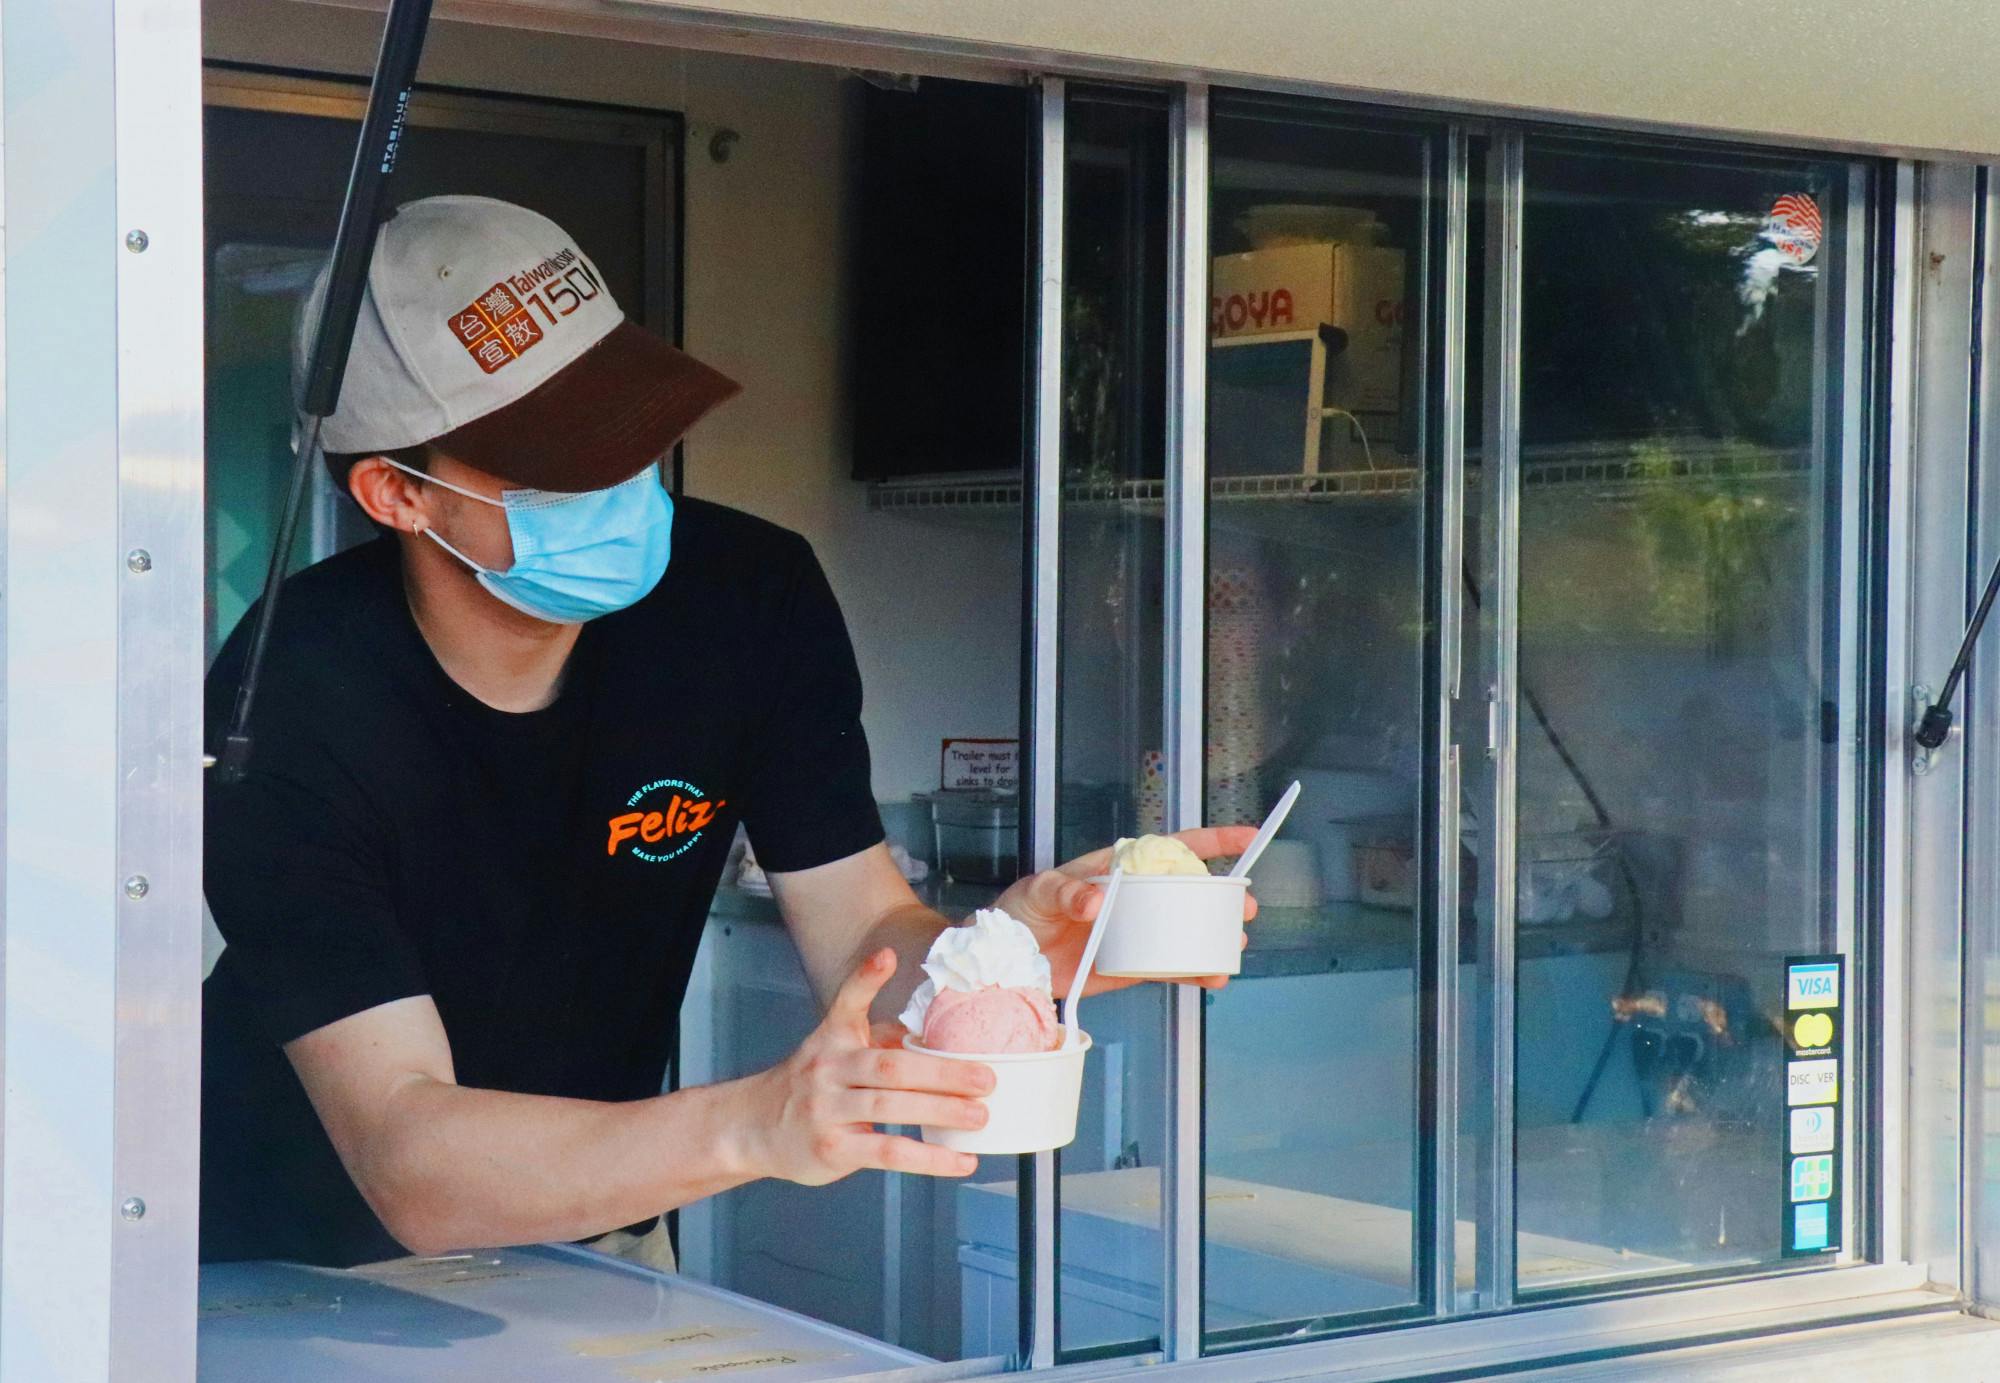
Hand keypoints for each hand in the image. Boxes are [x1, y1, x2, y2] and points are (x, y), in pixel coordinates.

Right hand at [741, 948, 992, 1185]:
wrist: (754, 1127)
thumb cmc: (809, 1086)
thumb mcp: (833, 1049)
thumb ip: (877, 1038)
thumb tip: (935, 1033)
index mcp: (833, 1039)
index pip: (847, 1003)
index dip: (866, 979)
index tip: (886, 957)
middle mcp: (828, 1070)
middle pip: (889, 1066)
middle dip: (942, 1072)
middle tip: (986, 1077)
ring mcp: (829, 1111)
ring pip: (891, 1109)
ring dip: (941, 1111)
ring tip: (980, 1115)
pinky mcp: (834, 1149)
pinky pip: (888, 1153)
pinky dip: (929, 1159)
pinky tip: (961, 1160)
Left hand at [991, 825, 1259, 996]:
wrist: (1007, 959)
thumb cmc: (1021, 911)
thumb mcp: (1041, 890)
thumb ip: (1069, 891)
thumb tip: (1098, 900)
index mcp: (1120, 868)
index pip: (1173, 848)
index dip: (1214, 841)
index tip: (1248, 838)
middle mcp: (1136, 898)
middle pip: (1191, 891)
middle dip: (1225, 897)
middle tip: (1246, 908)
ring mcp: (1137, 933)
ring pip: (1187, 931)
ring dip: (1216, 937)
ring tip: (1235, 947)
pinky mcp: (1131, 965)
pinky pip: (1170, 967)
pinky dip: (1193, 972)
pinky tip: (1212, 976)